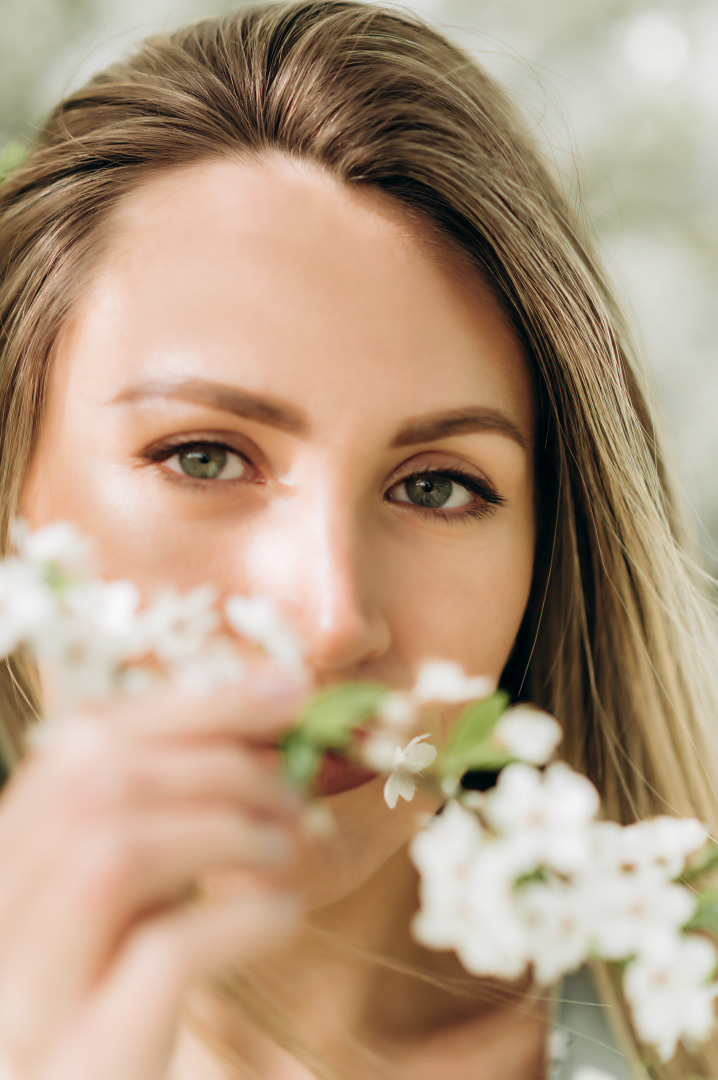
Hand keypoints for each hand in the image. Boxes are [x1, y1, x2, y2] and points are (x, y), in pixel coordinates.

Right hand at [0, 672, 306, 1078]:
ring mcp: (25, 999)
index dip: (193, 705)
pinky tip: (283, 917)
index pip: (80, 742)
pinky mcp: (83, 1063)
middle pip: (99, 787)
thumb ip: (164, 813)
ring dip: (229, 832)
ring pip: (116, 854)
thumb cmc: (122, 1002)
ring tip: (285, 853)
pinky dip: (243, 916)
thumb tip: (271, 701)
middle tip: (295, 790)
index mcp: (4, 862)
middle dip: (223, 766)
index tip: (286, 692)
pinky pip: (161, 954)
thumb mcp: (130, 895)